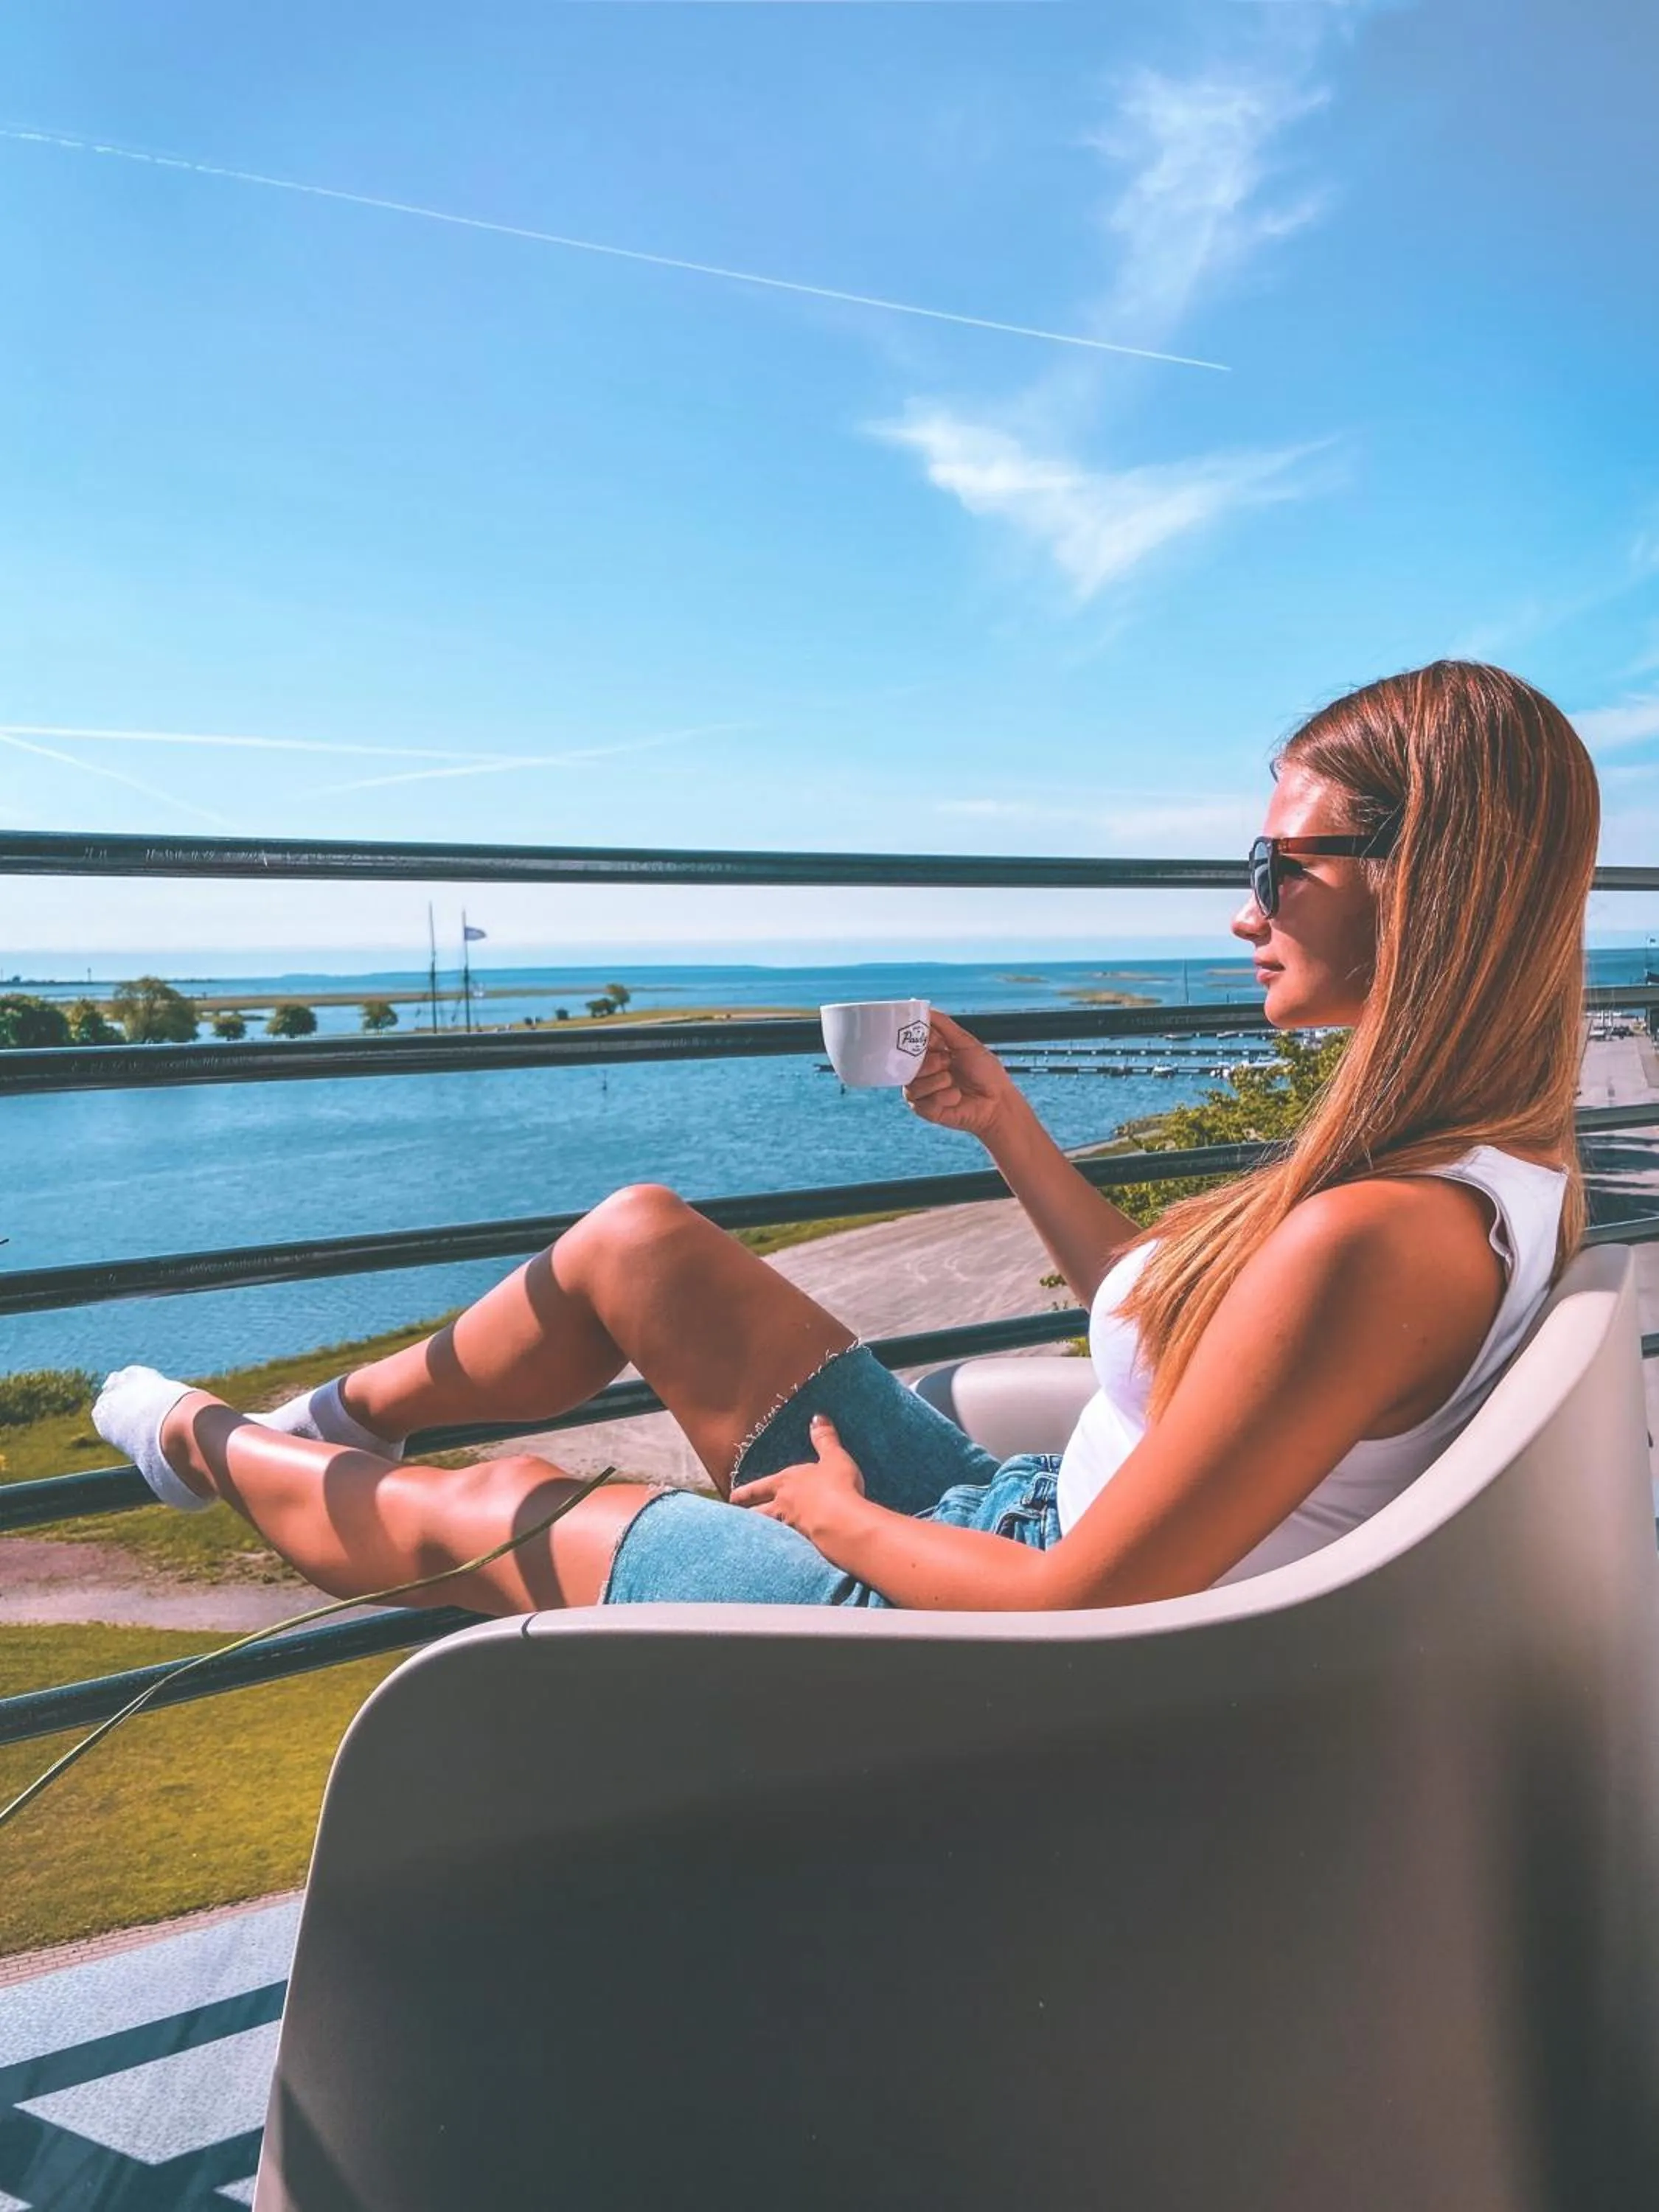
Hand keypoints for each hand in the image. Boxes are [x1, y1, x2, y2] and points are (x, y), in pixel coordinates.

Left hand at [730, 1414, 867, 1544]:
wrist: (841, 1521)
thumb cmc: (837, 1485)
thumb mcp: (834, 1458)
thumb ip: (825, 1439)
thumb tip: (818, 1417)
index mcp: (787, 1482)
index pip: (761, 1487)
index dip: (747, 1492)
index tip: (733, 1497)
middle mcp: (784, 1505)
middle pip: (759, 1512)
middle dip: (746, 1513)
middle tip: (733, 1519)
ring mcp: (791, 1527)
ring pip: (769, 1530)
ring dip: (759, 1532)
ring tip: (750, 1538)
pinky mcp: (802, 1545)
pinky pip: (788, 1545)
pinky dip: (782, 1547)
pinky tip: (781, 1553)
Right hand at [903, 1007, 1024, 1143]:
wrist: (997, 1102)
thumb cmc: (986, 1072)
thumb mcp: (965, 1043)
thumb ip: (943, 1025)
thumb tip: (925, 1008)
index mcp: (930, 1054)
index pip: (909, 1043)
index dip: (912, 1040)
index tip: (922, 1039)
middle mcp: (923, 1072)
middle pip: (907, 1064)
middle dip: (931, 1063)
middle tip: (948, 1062)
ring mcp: (923, 1092)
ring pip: (912, 1085)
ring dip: (938, 1082)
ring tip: (954, 1082)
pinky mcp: (926, 1110)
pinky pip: (922, 1103)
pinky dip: (943, 1098)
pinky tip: (956, 1098)